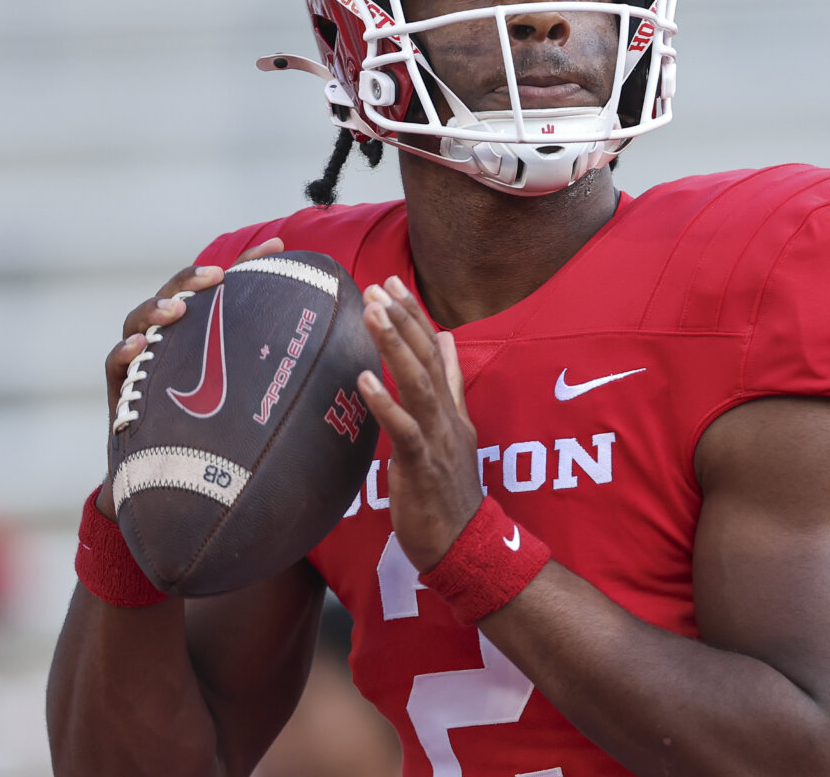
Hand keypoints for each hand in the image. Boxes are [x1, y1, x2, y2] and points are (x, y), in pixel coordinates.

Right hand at [96, 237, 285, 517]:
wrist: (175, 492)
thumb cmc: (225, 448)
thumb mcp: (261, 410)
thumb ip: (292, 387)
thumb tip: (354, 378)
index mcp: (207, 338)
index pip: (227, 291)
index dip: (251, 265)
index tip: (279, 246)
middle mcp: (172, 344)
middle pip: (177, 294)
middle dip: (193, 279)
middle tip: (217, 276)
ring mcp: (142, 364)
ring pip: (140, 320)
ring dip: (157, 308)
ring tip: (177, 309)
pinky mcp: (120, 391)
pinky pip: (115, 364)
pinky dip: (125, 351)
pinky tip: (140, 347)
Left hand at [356, 276, 481, 571]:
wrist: (464, 546)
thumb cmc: (449, 492)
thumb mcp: (455, 430)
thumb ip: (451, 384)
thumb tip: (447, 339)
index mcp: (452, 409)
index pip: (436, 351)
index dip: (415, 316)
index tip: (392, 284)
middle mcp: (448, 419)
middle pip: (429, 359)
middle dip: (404, 320)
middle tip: (378, 286)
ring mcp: (438, 441)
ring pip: (419, 385)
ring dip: (395, 347)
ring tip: (372, 314)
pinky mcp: (423, 467)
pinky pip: (404, 430)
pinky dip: (386, 402)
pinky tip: (364, 379)